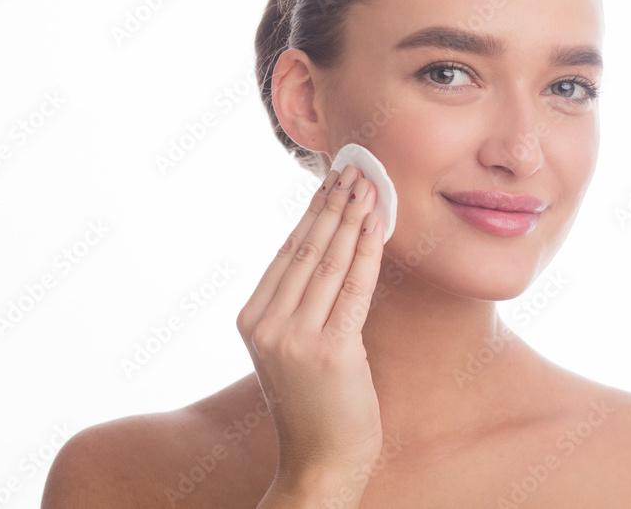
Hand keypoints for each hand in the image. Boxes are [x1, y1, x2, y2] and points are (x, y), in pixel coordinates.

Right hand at [237, 164, 385, 494]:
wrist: (321, 461)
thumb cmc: (316, 403)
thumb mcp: (294, 347)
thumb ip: (301, 304)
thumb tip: (329, 248)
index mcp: (252, 319)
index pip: (287, 252)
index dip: (312, 212)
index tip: (331, 181)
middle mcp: (266, 324)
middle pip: (306, 249)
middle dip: (334, 204)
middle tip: (354, 169)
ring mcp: (294, 337)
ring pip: (329, 261)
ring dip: (352, 217)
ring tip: (369, 185)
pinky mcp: (329, 350)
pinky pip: (353, 287)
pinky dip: (367, 250)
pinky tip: (377, 223)